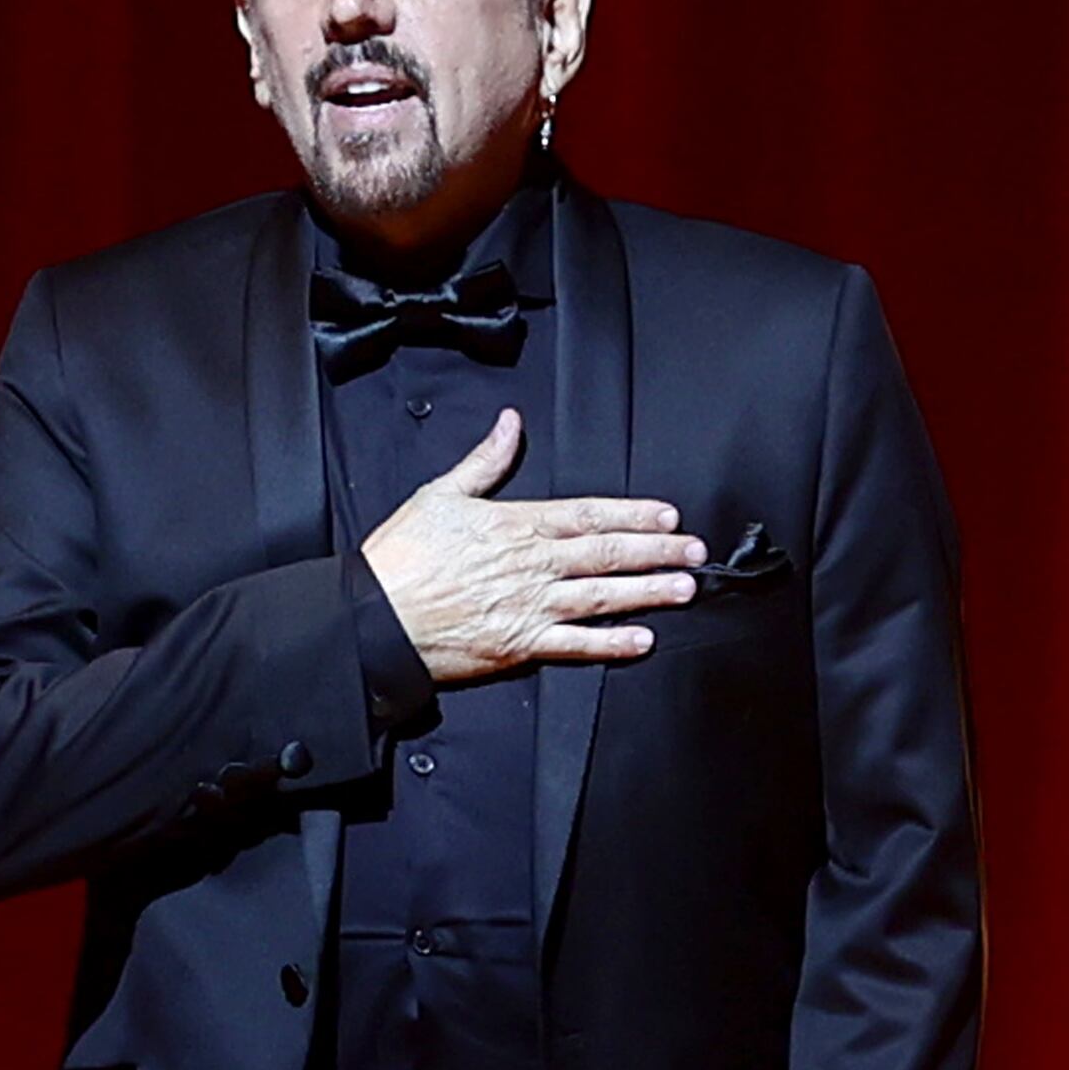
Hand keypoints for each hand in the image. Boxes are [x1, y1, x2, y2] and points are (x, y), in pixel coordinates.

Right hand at [361, 409, 700, 684]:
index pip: (588, 515)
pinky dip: (611, 643)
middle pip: (607, 554)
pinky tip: (642, 639)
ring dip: (648, 592)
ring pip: (602, 596)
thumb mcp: (439, 494)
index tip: (667, 515)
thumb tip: (509, 424)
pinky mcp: (519, 645)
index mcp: (515, 525)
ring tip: (684, 589)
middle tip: (694, 551)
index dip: (633, 514)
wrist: (373, 617)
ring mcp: (529, 607)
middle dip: (657, 552)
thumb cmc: (401, 559)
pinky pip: (576, 645)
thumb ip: (484, 461)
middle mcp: (531, 565)